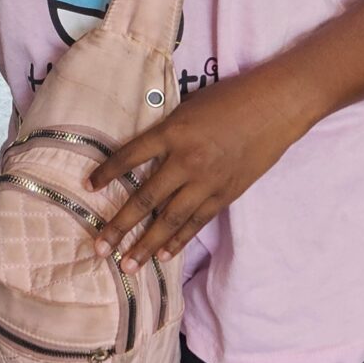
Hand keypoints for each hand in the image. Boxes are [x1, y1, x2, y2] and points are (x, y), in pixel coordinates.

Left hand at [84, 68, 313, 269]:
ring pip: (170, 220)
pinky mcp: (226, 194)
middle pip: (145, 199)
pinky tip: (164, 256)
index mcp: (172, 132)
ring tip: (128, 265)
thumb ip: (167, 132)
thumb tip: (144, 153)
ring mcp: (207, 182)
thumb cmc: (230, 98)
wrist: (275, 107)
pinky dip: (180, 241)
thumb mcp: (189, 107)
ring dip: (147, 244)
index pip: (130, 156)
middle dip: (120, 226)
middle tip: (99, 248)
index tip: (88, 187)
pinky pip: (197, 222)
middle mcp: (186, 161)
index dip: (107, 173)